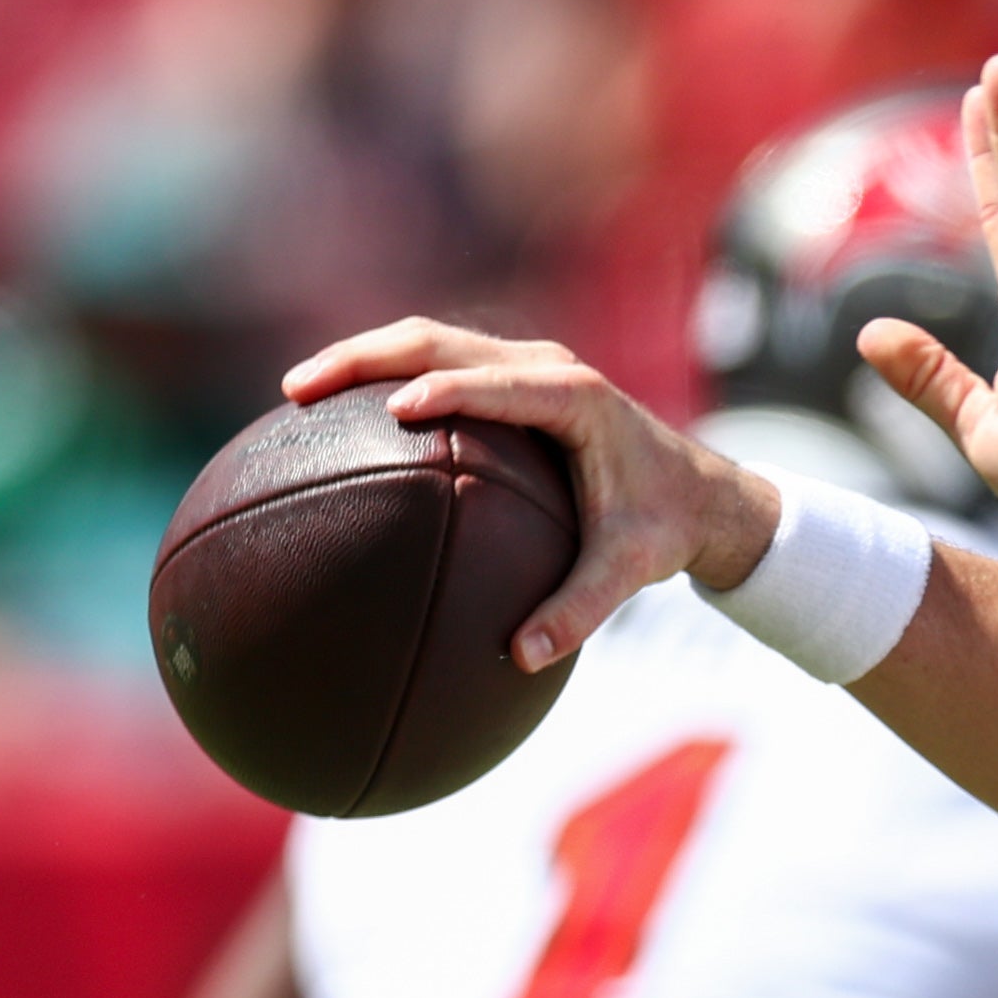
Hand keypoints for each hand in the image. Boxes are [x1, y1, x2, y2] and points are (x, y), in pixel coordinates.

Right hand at [280, 320, 783, 671]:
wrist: (699, 492)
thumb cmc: (662, 529)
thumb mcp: (629, 571)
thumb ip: (580, 611)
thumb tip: (524, 656)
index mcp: (574, 398)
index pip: (494, 383)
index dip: (443, 392)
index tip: (391, 411)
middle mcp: (546, 366)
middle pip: (438, 341)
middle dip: (365, 357)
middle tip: (298, 389)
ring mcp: (525, 363)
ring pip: (428, 340)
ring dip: (362, 357)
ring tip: (297, 393)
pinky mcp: (511, 375)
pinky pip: (437, 363)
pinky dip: (386, 375)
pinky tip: (337, 413)